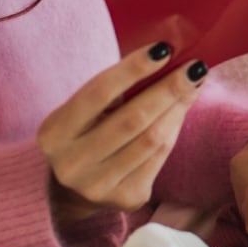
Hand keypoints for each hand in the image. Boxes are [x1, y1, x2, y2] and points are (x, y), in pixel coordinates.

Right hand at [39, 44, 206, 218]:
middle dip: (168, 89)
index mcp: (53, 134)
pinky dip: (174, 129)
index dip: (133, 69)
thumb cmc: (86, 133)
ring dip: (178, 108)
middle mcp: (71, 164)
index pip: (98, 93)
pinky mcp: (127, 197)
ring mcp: (98, 186)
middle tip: (194, 67)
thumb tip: (167, 57)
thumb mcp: (86, 111)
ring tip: (192, 85)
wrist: (77, 188)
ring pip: (152, 138)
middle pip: (132, 118)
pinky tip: (180, 111)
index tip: (164, 49)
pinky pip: (160, 157)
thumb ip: (116, 89)